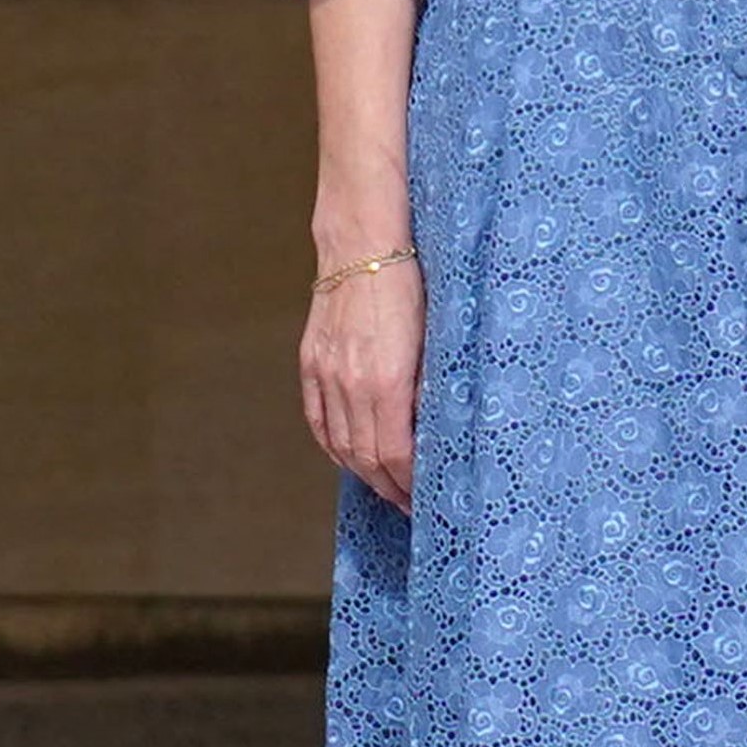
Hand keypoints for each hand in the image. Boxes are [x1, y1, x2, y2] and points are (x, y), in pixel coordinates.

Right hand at [302, 258, 424, 510]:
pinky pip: (318, 418)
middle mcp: (350, 383)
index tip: (426, 498)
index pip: (395, 454)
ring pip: (340, 443)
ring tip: (385, 487)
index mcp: (386, 381)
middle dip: (390, 488)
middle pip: (366, 457)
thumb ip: (429, 388)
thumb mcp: (433, 338)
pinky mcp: (312, 360)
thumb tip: (435, 431)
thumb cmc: (410, 282)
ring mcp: (326, 373)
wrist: (364, 241)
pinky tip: (347, 457)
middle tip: (410, 505)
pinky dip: (332, 446)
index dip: (410, 483)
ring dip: (362, 473)